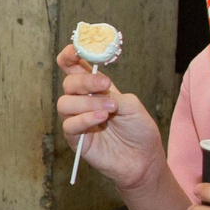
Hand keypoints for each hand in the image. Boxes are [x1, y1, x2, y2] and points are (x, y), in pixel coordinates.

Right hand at [57, 43, 166, 191]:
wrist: (144, 160)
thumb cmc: (139, 131)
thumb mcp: (131, 105)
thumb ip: (112, 93)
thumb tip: (97, 90)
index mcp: (95, 89)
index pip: (74, 67)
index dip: (70, 55)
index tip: (76, 49)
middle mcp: (83, 102)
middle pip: (68, 82)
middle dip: (85, 80)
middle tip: (105, 84)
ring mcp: (78, 120)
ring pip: (65, 103)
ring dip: (87, 102)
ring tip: (110, 109)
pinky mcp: (76, 140)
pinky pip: (70, 125)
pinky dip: (85, 119)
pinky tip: (102, 119)